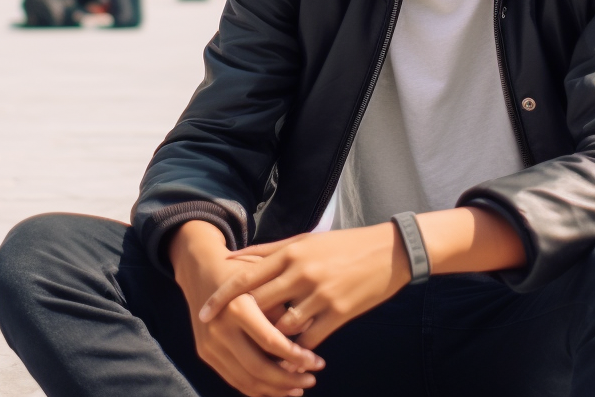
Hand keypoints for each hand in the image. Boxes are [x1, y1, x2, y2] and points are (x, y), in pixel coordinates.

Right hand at [171, 222, 321, 396]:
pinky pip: (232, 379)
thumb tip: (310, 332)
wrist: (201, 269)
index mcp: (238, 308)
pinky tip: (276, 388)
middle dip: (288, 380)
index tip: (318, 362)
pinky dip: (256, 388)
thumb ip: (284, 309)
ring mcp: (209, 344)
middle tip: (312, 380)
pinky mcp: (205, 353)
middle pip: (257, 368)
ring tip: (297, 388)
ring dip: (274, 390)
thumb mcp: (266, 280)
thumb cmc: (243, 272)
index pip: (271, 342)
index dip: (297, 356)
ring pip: (245, 379)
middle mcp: (220, 329)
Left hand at [200, 223, 410, 351]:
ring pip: (282, 328)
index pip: (246, 278)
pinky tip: (294, 355)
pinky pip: (309, 341)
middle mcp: (302, 273)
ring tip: (265, 350)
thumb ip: (268, 251)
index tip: (203, 313)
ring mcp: (321, 295)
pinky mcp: (339, 314)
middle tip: (230, 338)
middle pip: (259, 306)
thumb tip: (232, 259)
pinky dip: (298, 351)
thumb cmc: (343, 245)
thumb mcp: (305, 240)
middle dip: (243, 324)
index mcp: (291, 253)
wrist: (391, 252)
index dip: (221, 298)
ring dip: (273, 341)